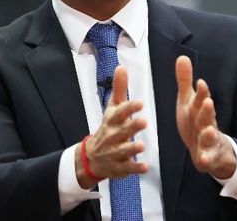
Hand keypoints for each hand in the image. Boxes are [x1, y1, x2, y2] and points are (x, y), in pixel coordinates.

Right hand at [75, 66, 147, 188]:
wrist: (92, 157)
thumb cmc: (108, 128)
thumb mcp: (112, 108)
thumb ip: (119, 89)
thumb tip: (121, 67)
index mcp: (111, 120)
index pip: (119, 113)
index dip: (129, 108)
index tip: (139, 103)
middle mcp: (112, 136)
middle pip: (122, 131)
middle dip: (131, 127)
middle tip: (143, 121)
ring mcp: (114, 152)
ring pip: (123, 150)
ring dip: (132, 148)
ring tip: (141, 145)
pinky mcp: (119, 167)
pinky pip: (127, 168)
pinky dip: (135, 168)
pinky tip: (145, 167)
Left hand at [175, 56, 236, 178]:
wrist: (208, 150)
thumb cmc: (196, 121)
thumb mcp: (188, 101)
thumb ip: (185, 81)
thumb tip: (182, 57)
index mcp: (200, 110)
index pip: (201, 99)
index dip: (202, 92)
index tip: (200, 82)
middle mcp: (206, 123)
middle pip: (207, 116)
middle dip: (208, 110)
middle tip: (208, 102)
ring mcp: (209, 140)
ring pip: (210, 136)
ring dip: (210, 133)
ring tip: (209, 131)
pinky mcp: (208, 156)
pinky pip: (207, 158)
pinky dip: (206, 159)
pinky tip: (203, 159)